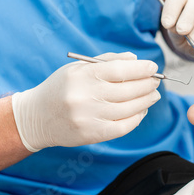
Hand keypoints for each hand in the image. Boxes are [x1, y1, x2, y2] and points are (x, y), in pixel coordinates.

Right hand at [11, 52, 160, 151]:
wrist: (36, 117)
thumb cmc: (62, 87)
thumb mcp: (79, 67)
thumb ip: (109, 60)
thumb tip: (136, 60)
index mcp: (82, 76)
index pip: (120, 70)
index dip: (141, 69)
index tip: (153, 67)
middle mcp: (85, 97)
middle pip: (128, 90)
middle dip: (148, 84)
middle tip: (156, 81)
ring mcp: (88, 118)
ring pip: (129, 109)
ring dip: (146, 101)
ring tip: (154, 95)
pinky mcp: (91, 134)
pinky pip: (122, 127)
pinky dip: (137, 118)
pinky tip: (142, 110)